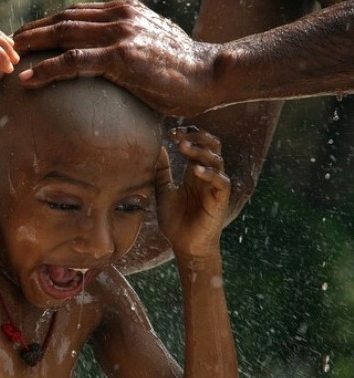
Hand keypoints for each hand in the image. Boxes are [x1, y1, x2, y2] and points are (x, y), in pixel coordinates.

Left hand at [13, 0, 218, 116]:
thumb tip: (110, 64)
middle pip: (63, 20)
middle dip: (33, 30)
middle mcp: (119, 16)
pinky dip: (47, 68)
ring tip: (10, 56)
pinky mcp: (121, 56)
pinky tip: (28, 78)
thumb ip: (128, 47)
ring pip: (63, 35)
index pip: (76, 14)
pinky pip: (73, 61)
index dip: (49, 24)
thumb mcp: (152, 48)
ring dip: (32, 45)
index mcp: (125, 12)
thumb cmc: (183, 69)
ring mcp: (119, 34)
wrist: (211, 74)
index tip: (29, 35)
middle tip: (10, 43)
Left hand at [154, 127, 229, 258]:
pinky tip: (195, 170)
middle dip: (198, 137)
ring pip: (217, 160)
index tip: (170, 132)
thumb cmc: (175, 220)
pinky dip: (210, 174)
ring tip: (183, 147)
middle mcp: (207, 176)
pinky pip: (221, 182)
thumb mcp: (163, 190)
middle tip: (179, 136)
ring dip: (200, 152)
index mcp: (194, 172)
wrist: (183, 245)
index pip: (198, 144)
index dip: (188, 135)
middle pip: (212, 146)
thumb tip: (157, 146)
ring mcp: (215, 187)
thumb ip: (162, 170)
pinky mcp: (220, 200)